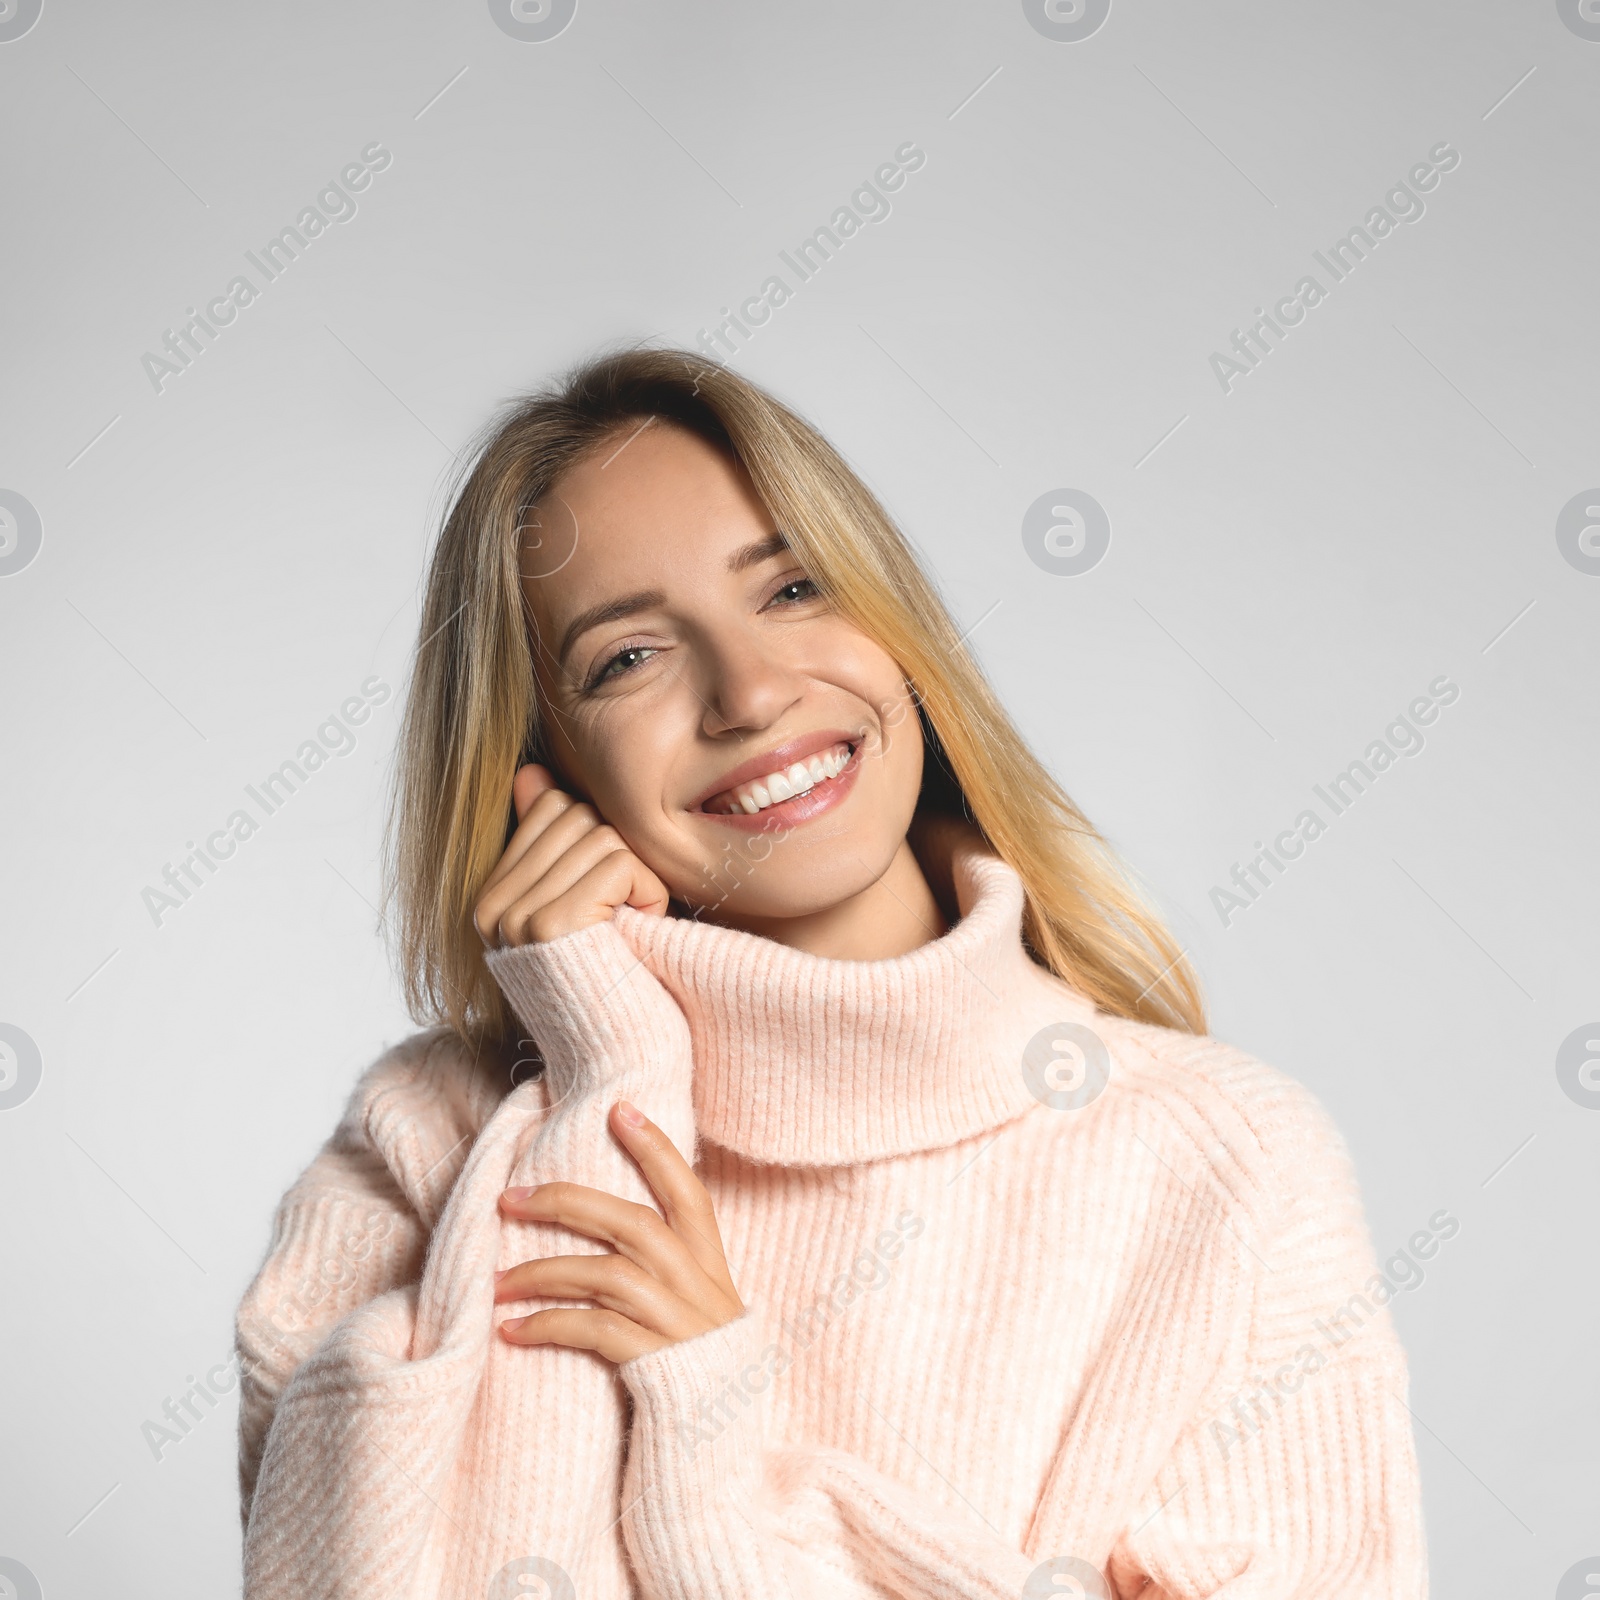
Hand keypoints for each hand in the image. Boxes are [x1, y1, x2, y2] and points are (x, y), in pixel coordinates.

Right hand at [474, 763, 669, 946]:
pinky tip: (641, 921)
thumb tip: (530, 771)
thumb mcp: (576, 900)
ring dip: (637, 875)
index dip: (594, 833)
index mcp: (493, 898)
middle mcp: (494, 908)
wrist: (615, 1042)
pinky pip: (621, 864)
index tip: (605, 886)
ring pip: (603, 837)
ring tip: (631, 917)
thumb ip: (549, 840)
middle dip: (617, 853)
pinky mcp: (550, 924)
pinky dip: (648, 890)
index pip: (550, 808)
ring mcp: (517, 917)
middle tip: (624, 905)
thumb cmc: (608, 965)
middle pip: (578, 817)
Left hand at [494, 1100, 744, 1361]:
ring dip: (543, 1272)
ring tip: (497, 1281)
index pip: (688, 1192)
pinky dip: (548, 1325)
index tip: (619, 1109)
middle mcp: (698, 1286)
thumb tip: (613, 1228)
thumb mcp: (700, 1312)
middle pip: (633, 1223)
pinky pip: (594, 1330)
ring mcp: (679, 1324)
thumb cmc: (700, 1376)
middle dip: (567, 1203)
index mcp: (711, 1266)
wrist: (720, 1456)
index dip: (656, 1148)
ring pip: (606, 1274)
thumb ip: (671, 1271)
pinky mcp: (655, 1365)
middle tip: (509, 1198)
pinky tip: (511, 1329)